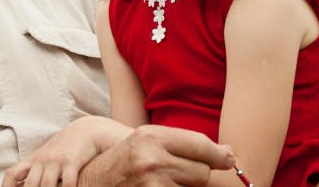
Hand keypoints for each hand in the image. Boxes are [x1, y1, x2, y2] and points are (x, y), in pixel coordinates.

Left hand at [1, 116, 128, 186]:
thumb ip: (34, 170)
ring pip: (46, 185)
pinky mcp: (72, 161)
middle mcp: (42, 160)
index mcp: (33, 160)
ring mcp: (56, 160)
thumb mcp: (45, 156)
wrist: (85, 130)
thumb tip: (20, 184)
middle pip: (30, 185)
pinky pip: (67, 182)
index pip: (12, 174)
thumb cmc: (64, 148)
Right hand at [78, 124, 235, 185]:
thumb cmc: (121, 163)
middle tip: (182, 174)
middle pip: (202, 171)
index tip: (229, 158)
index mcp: (150, 136)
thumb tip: (228, 153)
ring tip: (164, 182)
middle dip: (198, 175)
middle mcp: (151, 158)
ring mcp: (151, 184)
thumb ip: (179, 145)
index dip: (220, 154)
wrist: (89, 183)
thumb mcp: (144, 144)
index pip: (200, 144)